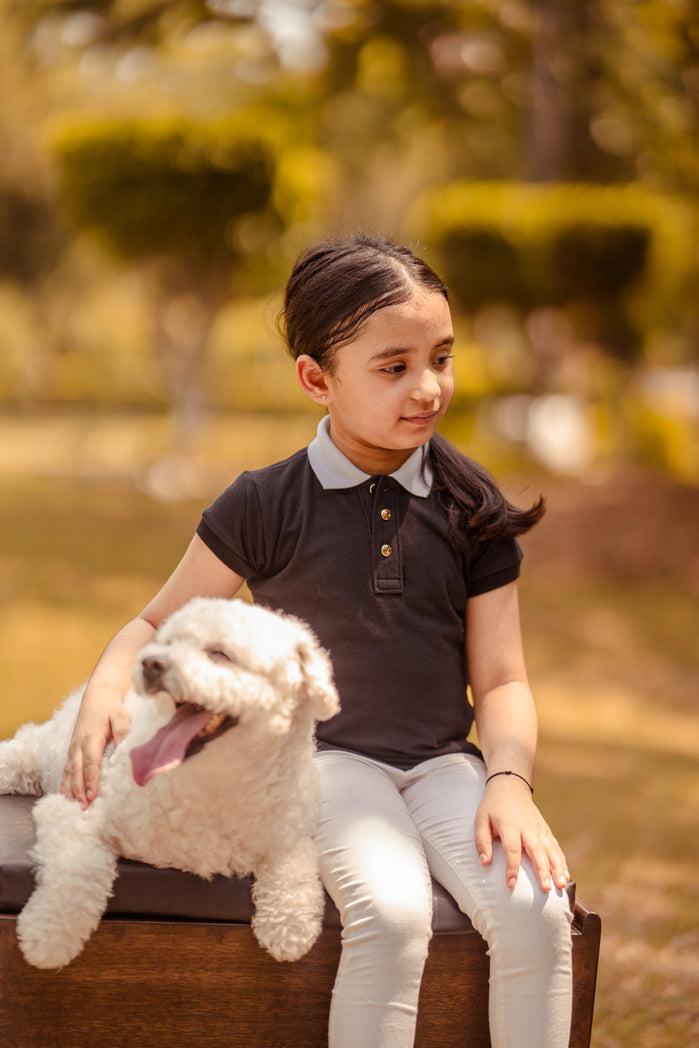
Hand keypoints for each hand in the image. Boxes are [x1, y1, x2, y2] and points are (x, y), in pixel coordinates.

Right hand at [60, 698, 130, 807]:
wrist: (97, 696)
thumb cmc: (111, 707)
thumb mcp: (120, 715)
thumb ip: (122, 731)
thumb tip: (124, 750)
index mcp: (91, 736)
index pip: (91, 761)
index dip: (91, 779)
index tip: (92, 795)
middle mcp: (79, 744)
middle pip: (78, 770)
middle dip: (79, 790)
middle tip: (83, 807)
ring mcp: (73, 747)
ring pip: (70, 771)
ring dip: (71, 789)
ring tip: (74, 806)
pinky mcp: (72, 750)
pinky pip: (66, 769)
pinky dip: (65, 783)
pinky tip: (66, 796)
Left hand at [474, 776, 569, 892]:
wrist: (510, 786)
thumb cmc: (493, 806)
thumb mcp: (480, 819)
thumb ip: (481, 841)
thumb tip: (484, 862)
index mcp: (509, 825)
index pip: (512, 849)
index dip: (512, 868)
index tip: (511, 884)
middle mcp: (527, 827)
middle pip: (537, 851)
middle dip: (542, 871)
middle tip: (546, 889)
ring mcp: (539, 828)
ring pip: (551, 849)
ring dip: (557, 868)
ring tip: (561, 885)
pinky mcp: (545, 829)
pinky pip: (555, 847)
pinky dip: (561, 861)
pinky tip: (565, 874)